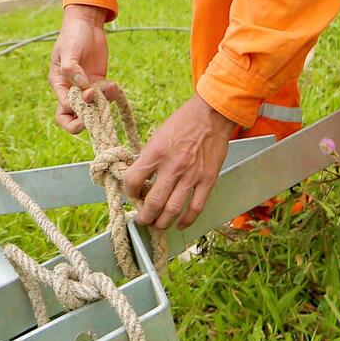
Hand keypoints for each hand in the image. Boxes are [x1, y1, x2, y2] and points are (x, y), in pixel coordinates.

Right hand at [48, 5, 110, 133]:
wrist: (87, 24)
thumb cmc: (72, 36)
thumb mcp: (69, 50)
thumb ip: (72, 69)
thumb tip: (81, 87)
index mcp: (59, 84)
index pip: (63, 110)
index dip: (75, 110)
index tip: (86, 98)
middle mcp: (71, 90)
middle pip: (73, 118)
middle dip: (84, 122)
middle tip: (97, 118)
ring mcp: (86, 88)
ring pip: (92, 109)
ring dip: (103, 106)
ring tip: (110, 88)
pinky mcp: (99, 82)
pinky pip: (105, 97)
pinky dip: (111, 95)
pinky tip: (114, 85)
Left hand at [121, 95, 237, 229]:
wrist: (210, 115)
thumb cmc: (182, 123)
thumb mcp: (157, 136)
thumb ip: (148, 158)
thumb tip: (139, 177)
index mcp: (155, 153)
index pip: (133, 181)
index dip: (128, 191)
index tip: (131, 194)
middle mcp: (172, 167)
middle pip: (153, 203)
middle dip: (144, 217)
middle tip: (142, 220)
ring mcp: (191, 175)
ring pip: (173, 210)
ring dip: (162, 222)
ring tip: (157, 225)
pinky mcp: (207, 180)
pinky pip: (196, 207)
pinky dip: (187, 220)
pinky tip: (180, 224)